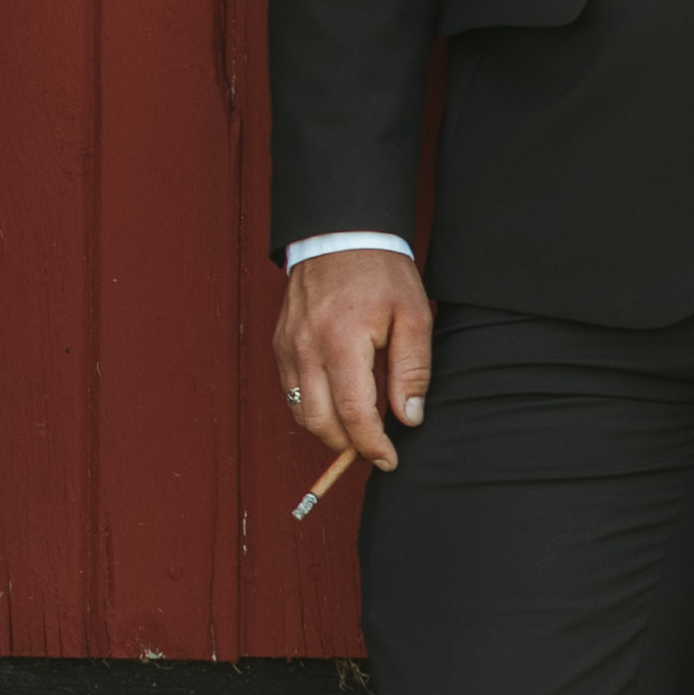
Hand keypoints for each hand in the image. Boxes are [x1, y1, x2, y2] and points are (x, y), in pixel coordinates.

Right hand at [278, 247, 434, 477]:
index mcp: (342, 341)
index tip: (389, 459)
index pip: (352, 412)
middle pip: (318, 421)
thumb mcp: (413, 316)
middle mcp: (306, 348)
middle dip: (347, 446)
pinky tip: (337, 403)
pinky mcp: (280, 344)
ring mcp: (288, 347)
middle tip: (374, 450)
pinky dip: (312, 408)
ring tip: (358, 430)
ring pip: (299, 411)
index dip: (371, 444)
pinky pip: (291, 391)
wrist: (339, 235)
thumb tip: (408, 417)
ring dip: (328, 430)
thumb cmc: (380, 273)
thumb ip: (412, 370)